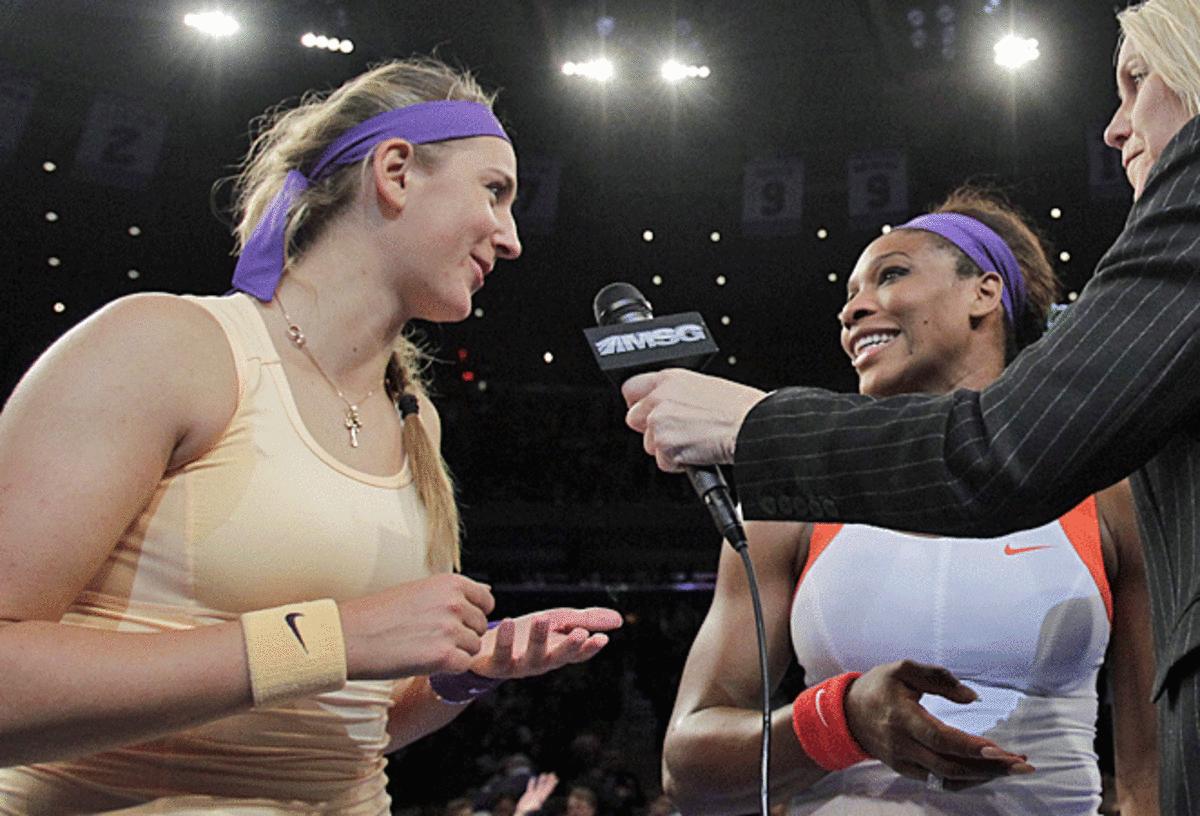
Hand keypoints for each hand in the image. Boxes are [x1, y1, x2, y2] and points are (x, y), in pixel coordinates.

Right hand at [340, 574, 494, 679]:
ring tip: (424, 648)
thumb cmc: (378, 614)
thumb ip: (455, 593)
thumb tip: (489, 590)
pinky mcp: (444, 656)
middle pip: (480, 626)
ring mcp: (451, 629)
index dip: (472, 614)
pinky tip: (425, 660)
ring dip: (455, 652)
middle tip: (430, 638)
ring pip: (473, 647)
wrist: (349, 636)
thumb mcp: (420, 590)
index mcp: (450, 583)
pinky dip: (448, 668)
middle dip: (463, 635)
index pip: (486, 601)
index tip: (452, 621)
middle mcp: (454, 603)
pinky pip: (463, 665)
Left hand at [471, 607, 622, 678]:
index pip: (578, 653)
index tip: (601, 638)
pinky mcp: (495, 665)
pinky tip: (508, 622)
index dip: (589, 649)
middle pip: (559, 658)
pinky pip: (501, 654)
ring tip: (543, 618)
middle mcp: (540, 663)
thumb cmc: (525, 635)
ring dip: (539, 639)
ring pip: (532, 657)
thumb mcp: (557, 621)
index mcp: (557, 652)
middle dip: (570, 647)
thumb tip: (619, 620)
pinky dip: (505, 640)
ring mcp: (518, 666)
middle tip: (581, 633)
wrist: (483, 649)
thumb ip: (586, 620)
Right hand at [515, 772, 558, 815]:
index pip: (548, 790)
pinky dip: (531, 783)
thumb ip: (536, 806)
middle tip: (553, 773)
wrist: (522, 815)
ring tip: (544, 774)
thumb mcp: (534, 809)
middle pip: (545, 787)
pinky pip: (530, 788)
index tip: (556, 779)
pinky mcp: (528, 796)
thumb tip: (539, 805)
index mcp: (541, 799)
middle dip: (549, 780)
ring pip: (539, 786)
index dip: (552, 784)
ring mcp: (534, 796)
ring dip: (541, 780)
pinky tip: (532, 778)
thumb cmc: (528, 813)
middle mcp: (539, 796)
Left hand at [622, 369, 764, 471]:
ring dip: (668, 448)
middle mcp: (660, 397)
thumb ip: (676, 394)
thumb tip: (664, 405)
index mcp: (670, 378)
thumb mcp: (704, 386)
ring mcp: (660, 421)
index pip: (631, 388)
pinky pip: (662, 461)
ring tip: (695, 440)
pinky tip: (697, 451)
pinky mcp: (665, 445)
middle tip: (677, 432)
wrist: (752, 426)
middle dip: (651, 429)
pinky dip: (678, 463)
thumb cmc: (739, 408)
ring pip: (649, 443)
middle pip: (634, 418)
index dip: (639, 404)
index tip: (645, 412)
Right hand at [844, 660, 1033, 790]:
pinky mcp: (907, 770)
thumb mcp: (904, 669)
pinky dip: (968, 779)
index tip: (1001, 749)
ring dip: (984, 776)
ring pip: (948, 779)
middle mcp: (903, 745)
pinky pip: (941, 781)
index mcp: (901, 717)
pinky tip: (988, 770)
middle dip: (990, 768)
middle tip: (1022, 764)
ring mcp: (904, 762)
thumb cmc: (878, 686)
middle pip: (950, 766)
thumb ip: (938, 678)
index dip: (971, 747)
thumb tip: (972, 698)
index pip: (940, 738)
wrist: (847, 713)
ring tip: (1014, 767)